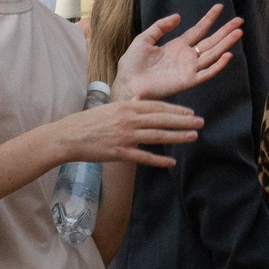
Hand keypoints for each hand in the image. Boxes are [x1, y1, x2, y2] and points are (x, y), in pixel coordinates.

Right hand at [45, 96, 201, 167]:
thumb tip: (141, 106)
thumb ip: (127, 108)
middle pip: (161, 119)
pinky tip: (171, 162)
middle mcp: (128, 119)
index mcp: (125, 106)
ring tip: (193, 137)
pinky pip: (143, 156)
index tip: (190, 112)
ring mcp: (124, 136)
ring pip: (157, 136)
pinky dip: (158, 160)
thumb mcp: (108, 108)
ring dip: (177, 136)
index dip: (175, 109)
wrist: (67, 136)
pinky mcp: (119, 152)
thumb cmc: (86, 122)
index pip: (156, 106)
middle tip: (200, 122)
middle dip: (183, 121)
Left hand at [113, 5, 243, 102]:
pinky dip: (217, 65)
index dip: (209, 19)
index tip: (219, 7)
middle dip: (225, 31)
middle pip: (210, 41)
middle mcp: (186, 56)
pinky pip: (206, 73)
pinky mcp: (188, 81)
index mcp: (177, 46)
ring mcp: (188, 69)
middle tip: (239, 21)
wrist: (127, 82)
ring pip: (212, 54)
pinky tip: (227, 54)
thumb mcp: (145, 39)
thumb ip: (161, 27)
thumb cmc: (132, 63)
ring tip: (238, 32)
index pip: (198, 30)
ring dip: (226, 44)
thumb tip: (178, 16)